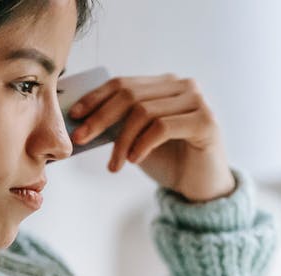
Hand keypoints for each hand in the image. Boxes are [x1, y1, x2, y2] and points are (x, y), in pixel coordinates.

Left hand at [66, 74, 235, 202]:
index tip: (74, 116)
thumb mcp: (137, 139)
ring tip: (115, 164)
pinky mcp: (205, 122)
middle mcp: (183, 87)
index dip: (95, 98)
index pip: (123, 84)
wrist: (202, 187)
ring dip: (122, 140)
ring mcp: (196, 102)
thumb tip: (80, 119)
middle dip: (100, 117)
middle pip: (130, 95)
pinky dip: (142, 144)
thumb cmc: (169, 162)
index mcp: (165, 85)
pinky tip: (134, 160)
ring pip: (144, 112)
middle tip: (81, 139)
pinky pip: (162, 127)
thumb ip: (118, 124)